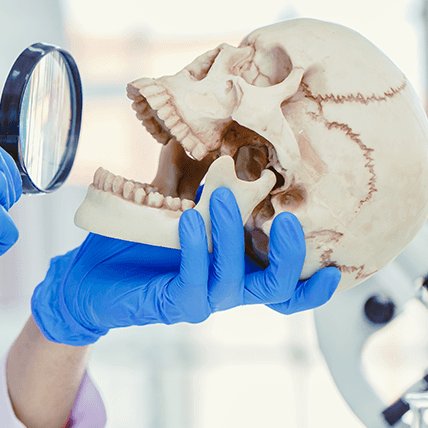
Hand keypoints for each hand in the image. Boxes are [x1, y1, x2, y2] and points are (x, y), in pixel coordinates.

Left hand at [31, 187, 340, 344]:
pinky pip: (194, 281)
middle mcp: (228, 286)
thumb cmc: (134, 239)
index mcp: (237, 264)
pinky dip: (194, 250)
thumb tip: (202, 124)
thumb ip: (190, 172)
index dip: (315, 281)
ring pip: (237, 280)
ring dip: (231, 237)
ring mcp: (203, 298)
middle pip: (278, 288)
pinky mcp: (173, 304)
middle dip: (291, 256)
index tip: (339, 264)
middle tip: (292, 219)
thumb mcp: (166, 200)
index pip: (285, 280)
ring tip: (222, 198)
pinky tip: (187, 219)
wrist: (87, 273)